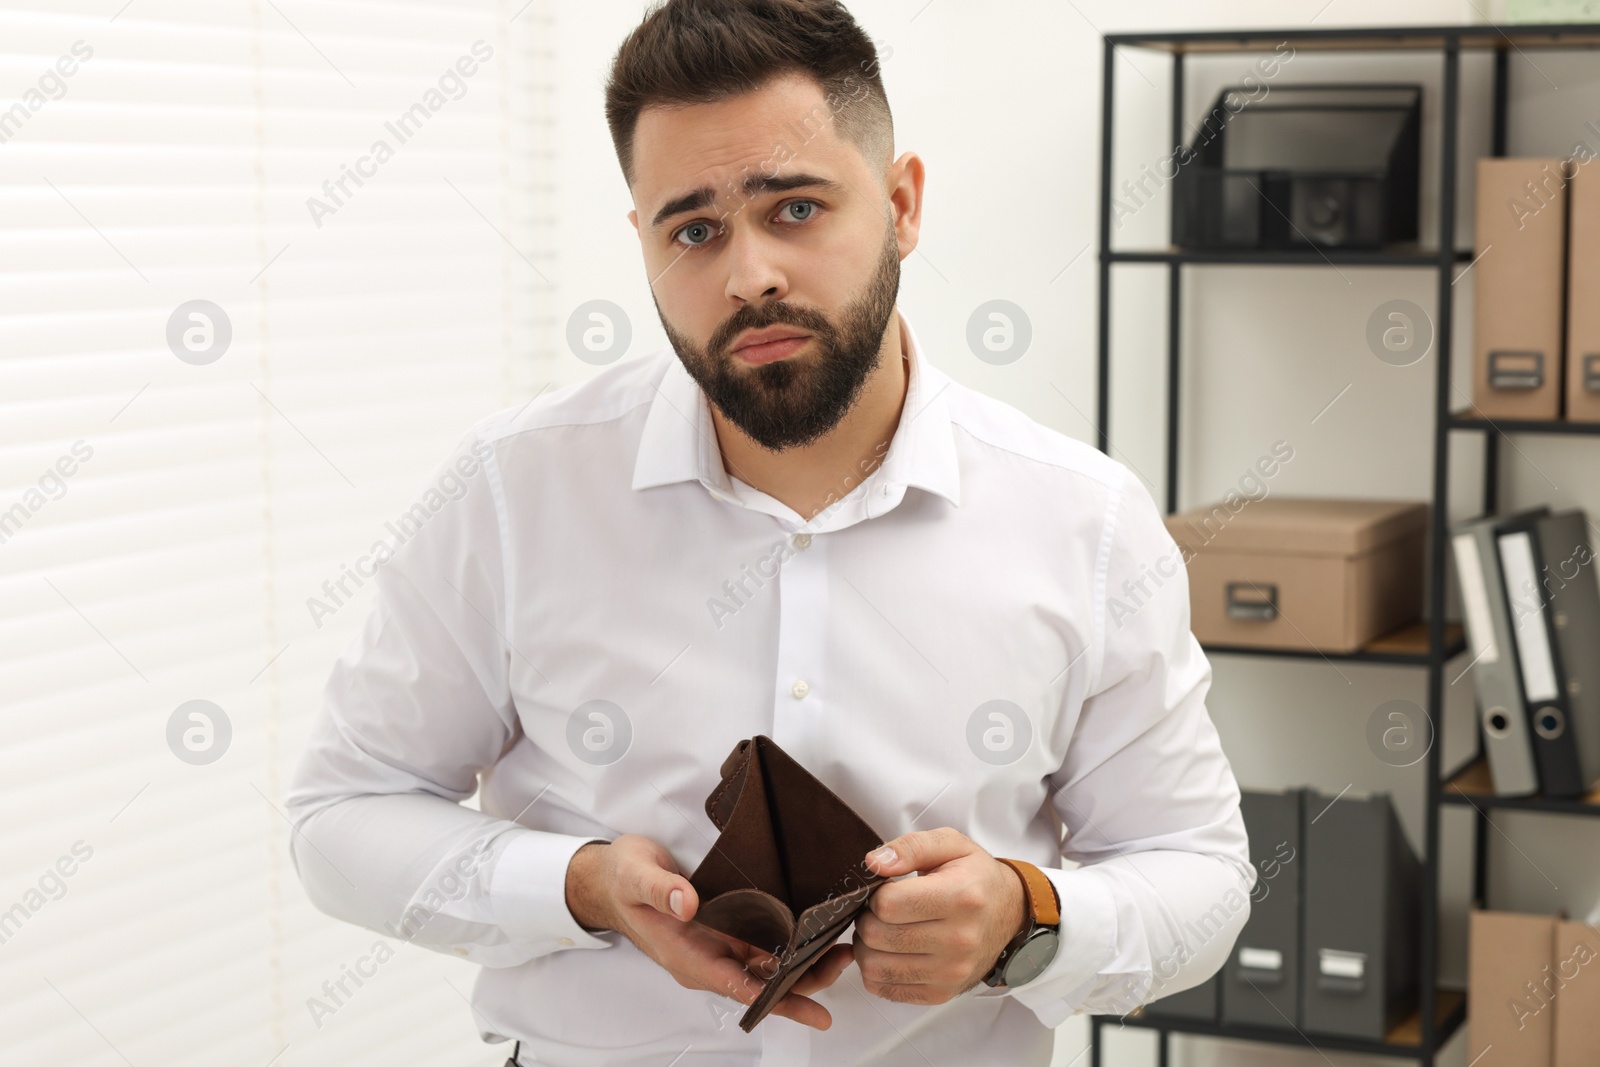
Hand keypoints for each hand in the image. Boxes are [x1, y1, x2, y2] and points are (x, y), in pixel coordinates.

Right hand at [564, 835, 853, 1028]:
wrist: (610, 877)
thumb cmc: (622, 880)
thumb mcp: (636, 876)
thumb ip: (661, 889)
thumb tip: (688, 903)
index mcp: (687, 955)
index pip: (740, 987)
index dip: (779, 1001)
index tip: (815, 1011)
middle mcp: (708, 957)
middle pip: (764, 981)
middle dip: (805, 978)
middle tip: (842, 959)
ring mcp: (717, 944)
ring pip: (768, 964)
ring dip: (804, 960)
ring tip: (840, 947)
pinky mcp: (725, 927)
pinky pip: (762, 943)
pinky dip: (791, 941)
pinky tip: (814, 931)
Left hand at [852, 826, 1028, 1004]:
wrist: (1010, 914)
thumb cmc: (976, 878)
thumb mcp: (951, 845)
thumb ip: (911, 847)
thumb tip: (874, 863)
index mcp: (961, 897)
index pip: (888, 904)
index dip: (876, 893)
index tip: (887, 889)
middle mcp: (959, 940)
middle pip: (877, 935)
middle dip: (867, 918)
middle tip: (881, 910)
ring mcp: (951, 971)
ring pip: (875, 966)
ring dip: (867, 946)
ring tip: (884, 929)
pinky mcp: (941, 992)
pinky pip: (885, 988)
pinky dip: (877, 970)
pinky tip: (890, 952)